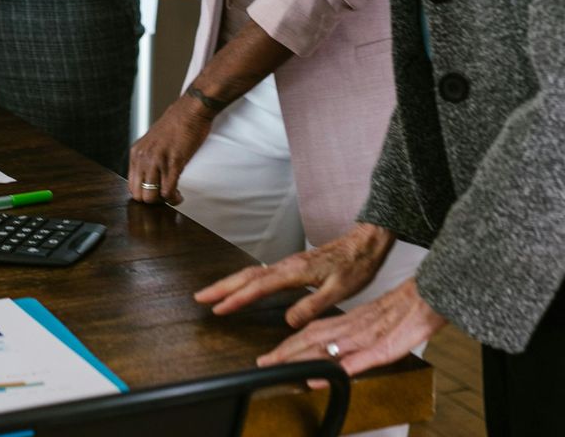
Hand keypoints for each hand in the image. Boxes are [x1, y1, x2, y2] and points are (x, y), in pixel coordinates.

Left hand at [127, 96, 214, 205]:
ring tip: (173, 197)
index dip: (144, 194)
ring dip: (163, 201)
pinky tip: (178, 196)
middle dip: (152, 201)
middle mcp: (143, 157)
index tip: (155, 194)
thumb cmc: (176, 124)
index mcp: (136, 152)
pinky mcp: (173, 163)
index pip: (131, 185)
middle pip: (139, 194)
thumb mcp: (153, 140)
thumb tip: (149, 175)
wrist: (190, 110)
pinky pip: (168, 191)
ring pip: (152, 196)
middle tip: (164, 198)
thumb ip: (148, 157)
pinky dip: (174, 198)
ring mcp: (157, 161)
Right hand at [195, 223, 395, 325]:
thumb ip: (313, 305)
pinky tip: (242, 288)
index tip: (218, 309)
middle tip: (200, 298)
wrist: (365, 243)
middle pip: (247, 276)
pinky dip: (245, 281)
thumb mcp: (339, 290)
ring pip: (251, 273)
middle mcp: (287, 266)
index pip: (258, 287)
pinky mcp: (292, 266)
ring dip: (230, 283)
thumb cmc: (355, 265)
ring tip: (212, 294)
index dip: (237, 299)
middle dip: (222, 287)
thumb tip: (288, 320)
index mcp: (295, 271)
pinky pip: (261, 273)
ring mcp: (288, 264)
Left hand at [255, 279, 445, 377]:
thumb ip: (350, 336)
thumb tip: (329, 354)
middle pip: (313, 340)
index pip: (312, 334)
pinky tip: (327, 375)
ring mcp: (366, 337)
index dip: (289, 346)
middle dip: (286, 353)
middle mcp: (352, 328)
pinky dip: (341, 367)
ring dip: (303, 359)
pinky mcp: (383, 347)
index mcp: (349, 322)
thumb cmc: (403, 312)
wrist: (428, 296)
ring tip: (280, 366)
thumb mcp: (373, 323)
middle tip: (263, 363)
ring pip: (329, 348)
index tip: (269, 357)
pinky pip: (359, 359)